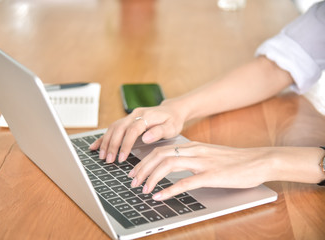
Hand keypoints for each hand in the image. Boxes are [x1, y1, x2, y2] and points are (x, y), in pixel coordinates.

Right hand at [89, 99, 185, 162]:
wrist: (172, 110)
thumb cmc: (173, 120)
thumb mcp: (172, 127)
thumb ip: (159, 132)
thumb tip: (145, 138)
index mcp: (146, 116)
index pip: (132, 130)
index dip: (125, 144)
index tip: (122, 157)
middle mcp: (135, 114)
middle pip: (119, 128)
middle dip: (112, 145)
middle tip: (109, 160)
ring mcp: (129, 117)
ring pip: (113, 128)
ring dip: (106, 142)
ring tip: (103, 157)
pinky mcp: (126, 121)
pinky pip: (112, 128)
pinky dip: (103, 138)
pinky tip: (95, 146)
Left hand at [128, 142, 273, 200]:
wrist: (259, 160)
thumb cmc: (235, 160)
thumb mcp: (209, 155)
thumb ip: (192, 159)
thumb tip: (174, 167)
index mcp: (192, 147)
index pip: (161, 150)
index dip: (144, 161)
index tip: (135, 171)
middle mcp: (194, 151)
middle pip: (159, 155)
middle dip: (142, 168)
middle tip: (132, 181)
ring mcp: (202, 162)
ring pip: (167, 165)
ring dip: (151, 177)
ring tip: (143, 189)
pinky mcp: (211, 175)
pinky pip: (185, 182)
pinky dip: (169, 189)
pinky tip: (160, 196)